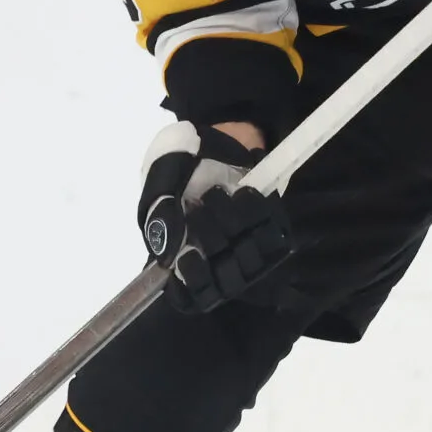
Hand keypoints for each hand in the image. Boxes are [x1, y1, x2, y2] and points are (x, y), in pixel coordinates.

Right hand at [137, 120, 292, 313]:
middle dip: (209, 240)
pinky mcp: (271, 231)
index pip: (188, 297)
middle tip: (197, 205)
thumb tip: (167, 255)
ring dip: (232, 227)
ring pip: (248, 265)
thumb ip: (159, 212)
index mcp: (180, 254)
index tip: (188, 259)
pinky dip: (257, 215)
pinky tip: (244, 193)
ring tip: (218, 195)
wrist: (221, 134)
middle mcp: (214, 259)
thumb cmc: (183, 157)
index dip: (191, 288)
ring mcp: (245, 247)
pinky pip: (272, 240)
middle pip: (221, 283)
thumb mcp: (160, 176)